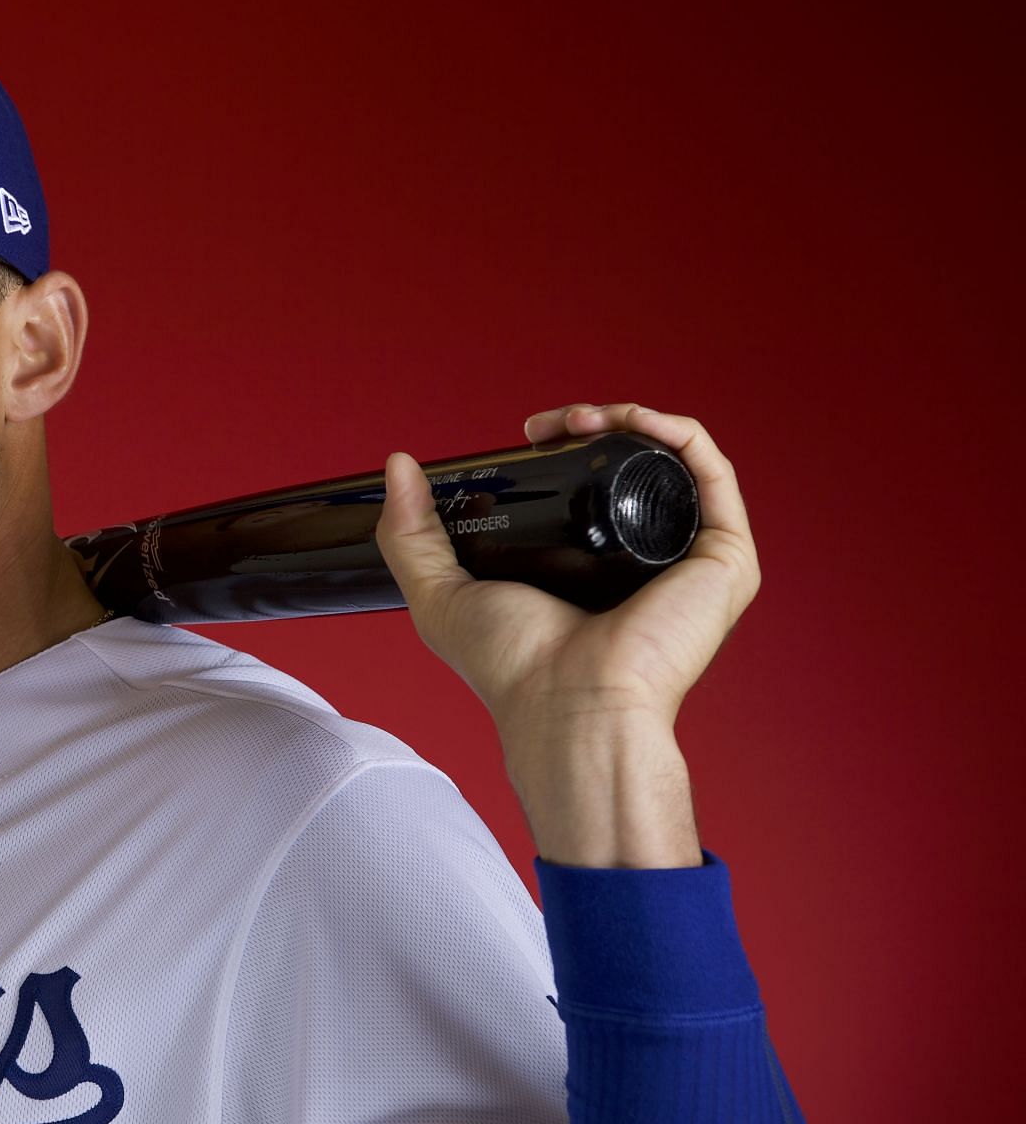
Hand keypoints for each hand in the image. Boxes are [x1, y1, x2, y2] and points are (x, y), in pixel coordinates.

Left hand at [374, 404, 759, 866]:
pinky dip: (677, 432)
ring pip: (672, 462)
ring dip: (632, 418)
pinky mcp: (725, 561)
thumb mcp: (440, 591)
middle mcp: (646, 561)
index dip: (563, 447)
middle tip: (546, 424)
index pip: (591, 487)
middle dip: (592, 425)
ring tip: (581, 417)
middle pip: (631, 469)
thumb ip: (409, 533)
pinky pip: (712, 475)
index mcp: (595, 568)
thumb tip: (399, 463)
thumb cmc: (511, 667)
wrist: (565, 706)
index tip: (527, 434)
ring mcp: (690, 560)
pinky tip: (635, 419)